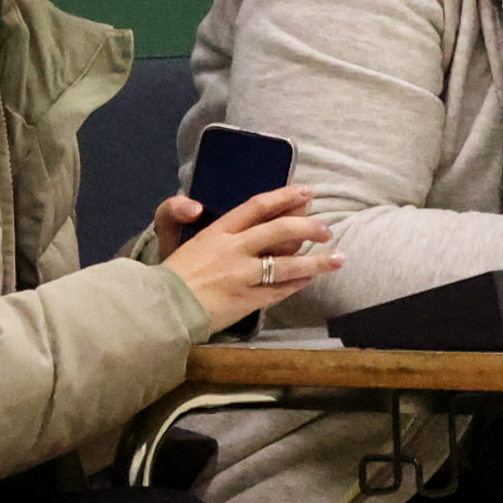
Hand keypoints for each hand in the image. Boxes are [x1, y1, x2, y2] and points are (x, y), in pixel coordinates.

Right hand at [162, 184, 340, 334]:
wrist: (163, 309)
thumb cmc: (171, 275)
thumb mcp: (176, 238)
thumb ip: (183, 215)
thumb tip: (197, 205)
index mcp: (218, 231)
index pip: (257, 207)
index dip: (285, 197)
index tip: (306, 192)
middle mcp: (235, 250)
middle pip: (280, 231)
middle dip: (308, 226)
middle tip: (327, 228)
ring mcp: (244, 276)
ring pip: (289, 264)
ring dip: (317, 260)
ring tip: (339, 258)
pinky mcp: (248, 300)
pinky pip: (281, 290)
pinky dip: (299, 283)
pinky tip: (312, 278)